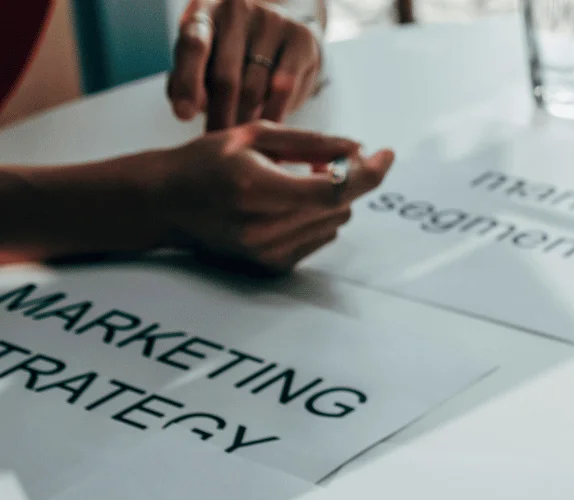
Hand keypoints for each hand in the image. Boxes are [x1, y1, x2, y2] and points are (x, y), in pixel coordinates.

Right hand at [152, 121, 393, 271]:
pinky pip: (320, 238)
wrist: (164, 204)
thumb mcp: (253, 136)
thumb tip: (357, 148)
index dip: (368, 173)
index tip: (386, 154)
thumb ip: (309, 142)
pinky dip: (314, 218)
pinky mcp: (273, 267)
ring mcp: (268, 253)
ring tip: (293, 181)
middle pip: (340, 206)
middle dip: (343, 179)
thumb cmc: (205, 163)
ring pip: (335, 223)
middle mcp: (263, 230)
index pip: (333, 190)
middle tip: (317, 161)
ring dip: (328, 199)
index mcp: (256, 191)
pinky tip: (284, 205)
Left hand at [168, 0, 323, 130]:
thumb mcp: (202, 65)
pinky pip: (285, 87)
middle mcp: (237, 8)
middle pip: (226, 76)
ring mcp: (272, 20)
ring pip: (256, 87)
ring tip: (243, 142)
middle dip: (221, 116)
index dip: (187, 82)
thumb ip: (187, 83)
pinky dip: (275, 114)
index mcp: (203, 12)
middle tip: (220, 144)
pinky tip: (270, 130)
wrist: (278, 34)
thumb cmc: (230, 57)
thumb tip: (187, 110)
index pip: (193, 45)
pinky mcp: (301, 38)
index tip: (183, 116)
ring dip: (247, 121)